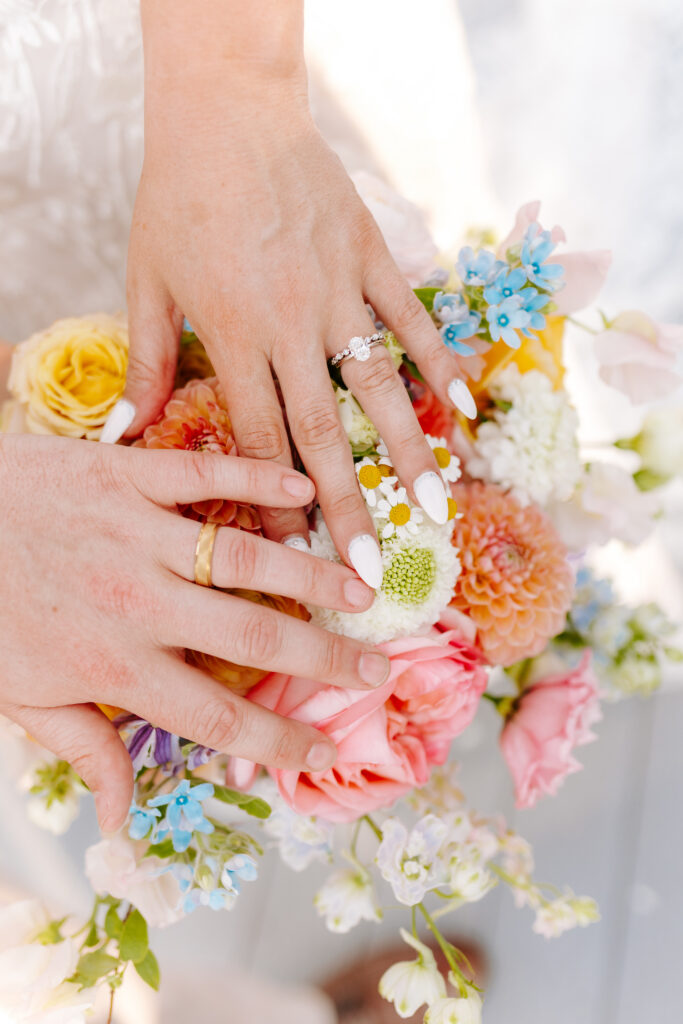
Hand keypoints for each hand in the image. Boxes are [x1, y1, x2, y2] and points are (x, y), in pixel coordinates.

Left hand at [0, 435, 385, 830]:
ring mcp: (132, 533)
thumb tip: (119, 821)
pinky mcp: (122, 475)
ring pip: (243, 556)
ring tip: (362, 589)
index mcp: (112, 666)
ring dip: (310, 574)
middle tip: (377, 669)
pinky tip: (304, 492)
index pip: (214, 716)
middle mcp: (136, 603)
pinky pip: (204, 475)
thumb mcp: (17, 698)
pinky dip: (258, 479)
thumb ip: (80, 751)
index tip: (324, 752)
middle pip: (252, 635)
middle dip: (323, 658)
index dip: (276, 740)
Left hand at [119, 1, 472, 588]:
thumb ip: (143, 363)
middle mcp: (291, 325)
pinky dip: (440, 362)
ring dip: (407, 450)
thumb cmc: (178, 198)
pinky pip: (411, 317)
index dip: (279, 505)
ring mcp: (338, 291)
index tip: (298, 556)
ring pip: (379, 385)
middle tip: (370, 569)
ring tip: (436, 505)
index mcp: (233, 337)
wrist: (226, 110)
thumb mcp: (145, 280)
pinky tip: (467, 407)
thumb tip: (121, 438)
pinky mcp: (370, 257)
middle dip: (347, 506)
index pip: (260, 441)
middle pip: (322, 433)